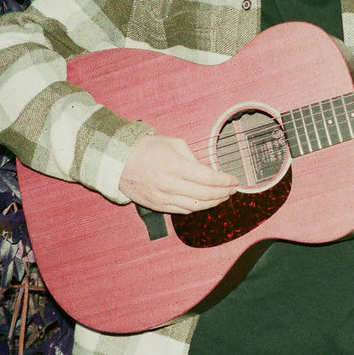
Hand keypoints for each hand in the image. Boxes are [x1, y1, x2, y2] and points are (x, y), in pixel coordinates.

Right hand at [118, 133, 237, 213]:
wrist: (119, 160)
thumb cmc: (147, 148)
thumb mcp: (174, 143)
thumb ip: (193, 158)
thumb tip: (207, 171)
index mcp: (176, 166)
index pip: (208, 178)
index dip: (225, 181)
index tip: (235, 180)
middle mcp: (170, 184)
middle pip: (205, 195)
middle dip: (223, 193)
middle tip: (232, 190)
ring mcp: (163, 198)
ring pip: (195, 207)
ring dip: (212, 203)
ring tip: (222, 197)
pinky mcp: (157, 206)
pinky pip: (182, 211)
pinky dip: (197, 208)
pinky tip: (204, 203)